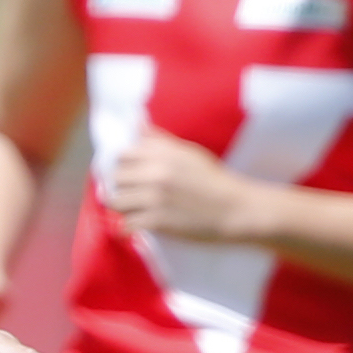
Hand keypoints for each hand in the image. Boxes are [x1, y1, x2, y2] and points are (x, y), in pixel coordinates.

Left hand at [94, 125, 258, 245]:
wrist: (236, 209)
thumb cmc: (214, 179)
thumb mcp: (189, 153)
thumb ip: (160, 140)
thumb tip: (138, 124)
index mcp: (162, 154)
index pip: (122, 155)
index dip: (125, 166)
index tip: (134, 175)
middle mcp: (155, 174)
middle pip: (116, 179)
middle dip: (123, 187)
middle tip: (135, 195)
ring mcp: (154, 199)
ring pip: (116, 202)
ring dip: (124, 208)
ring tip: (136, 210)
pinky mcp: (157, 222)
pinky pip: (126, 225)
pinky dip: (130, 228)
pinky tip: (140, 226)